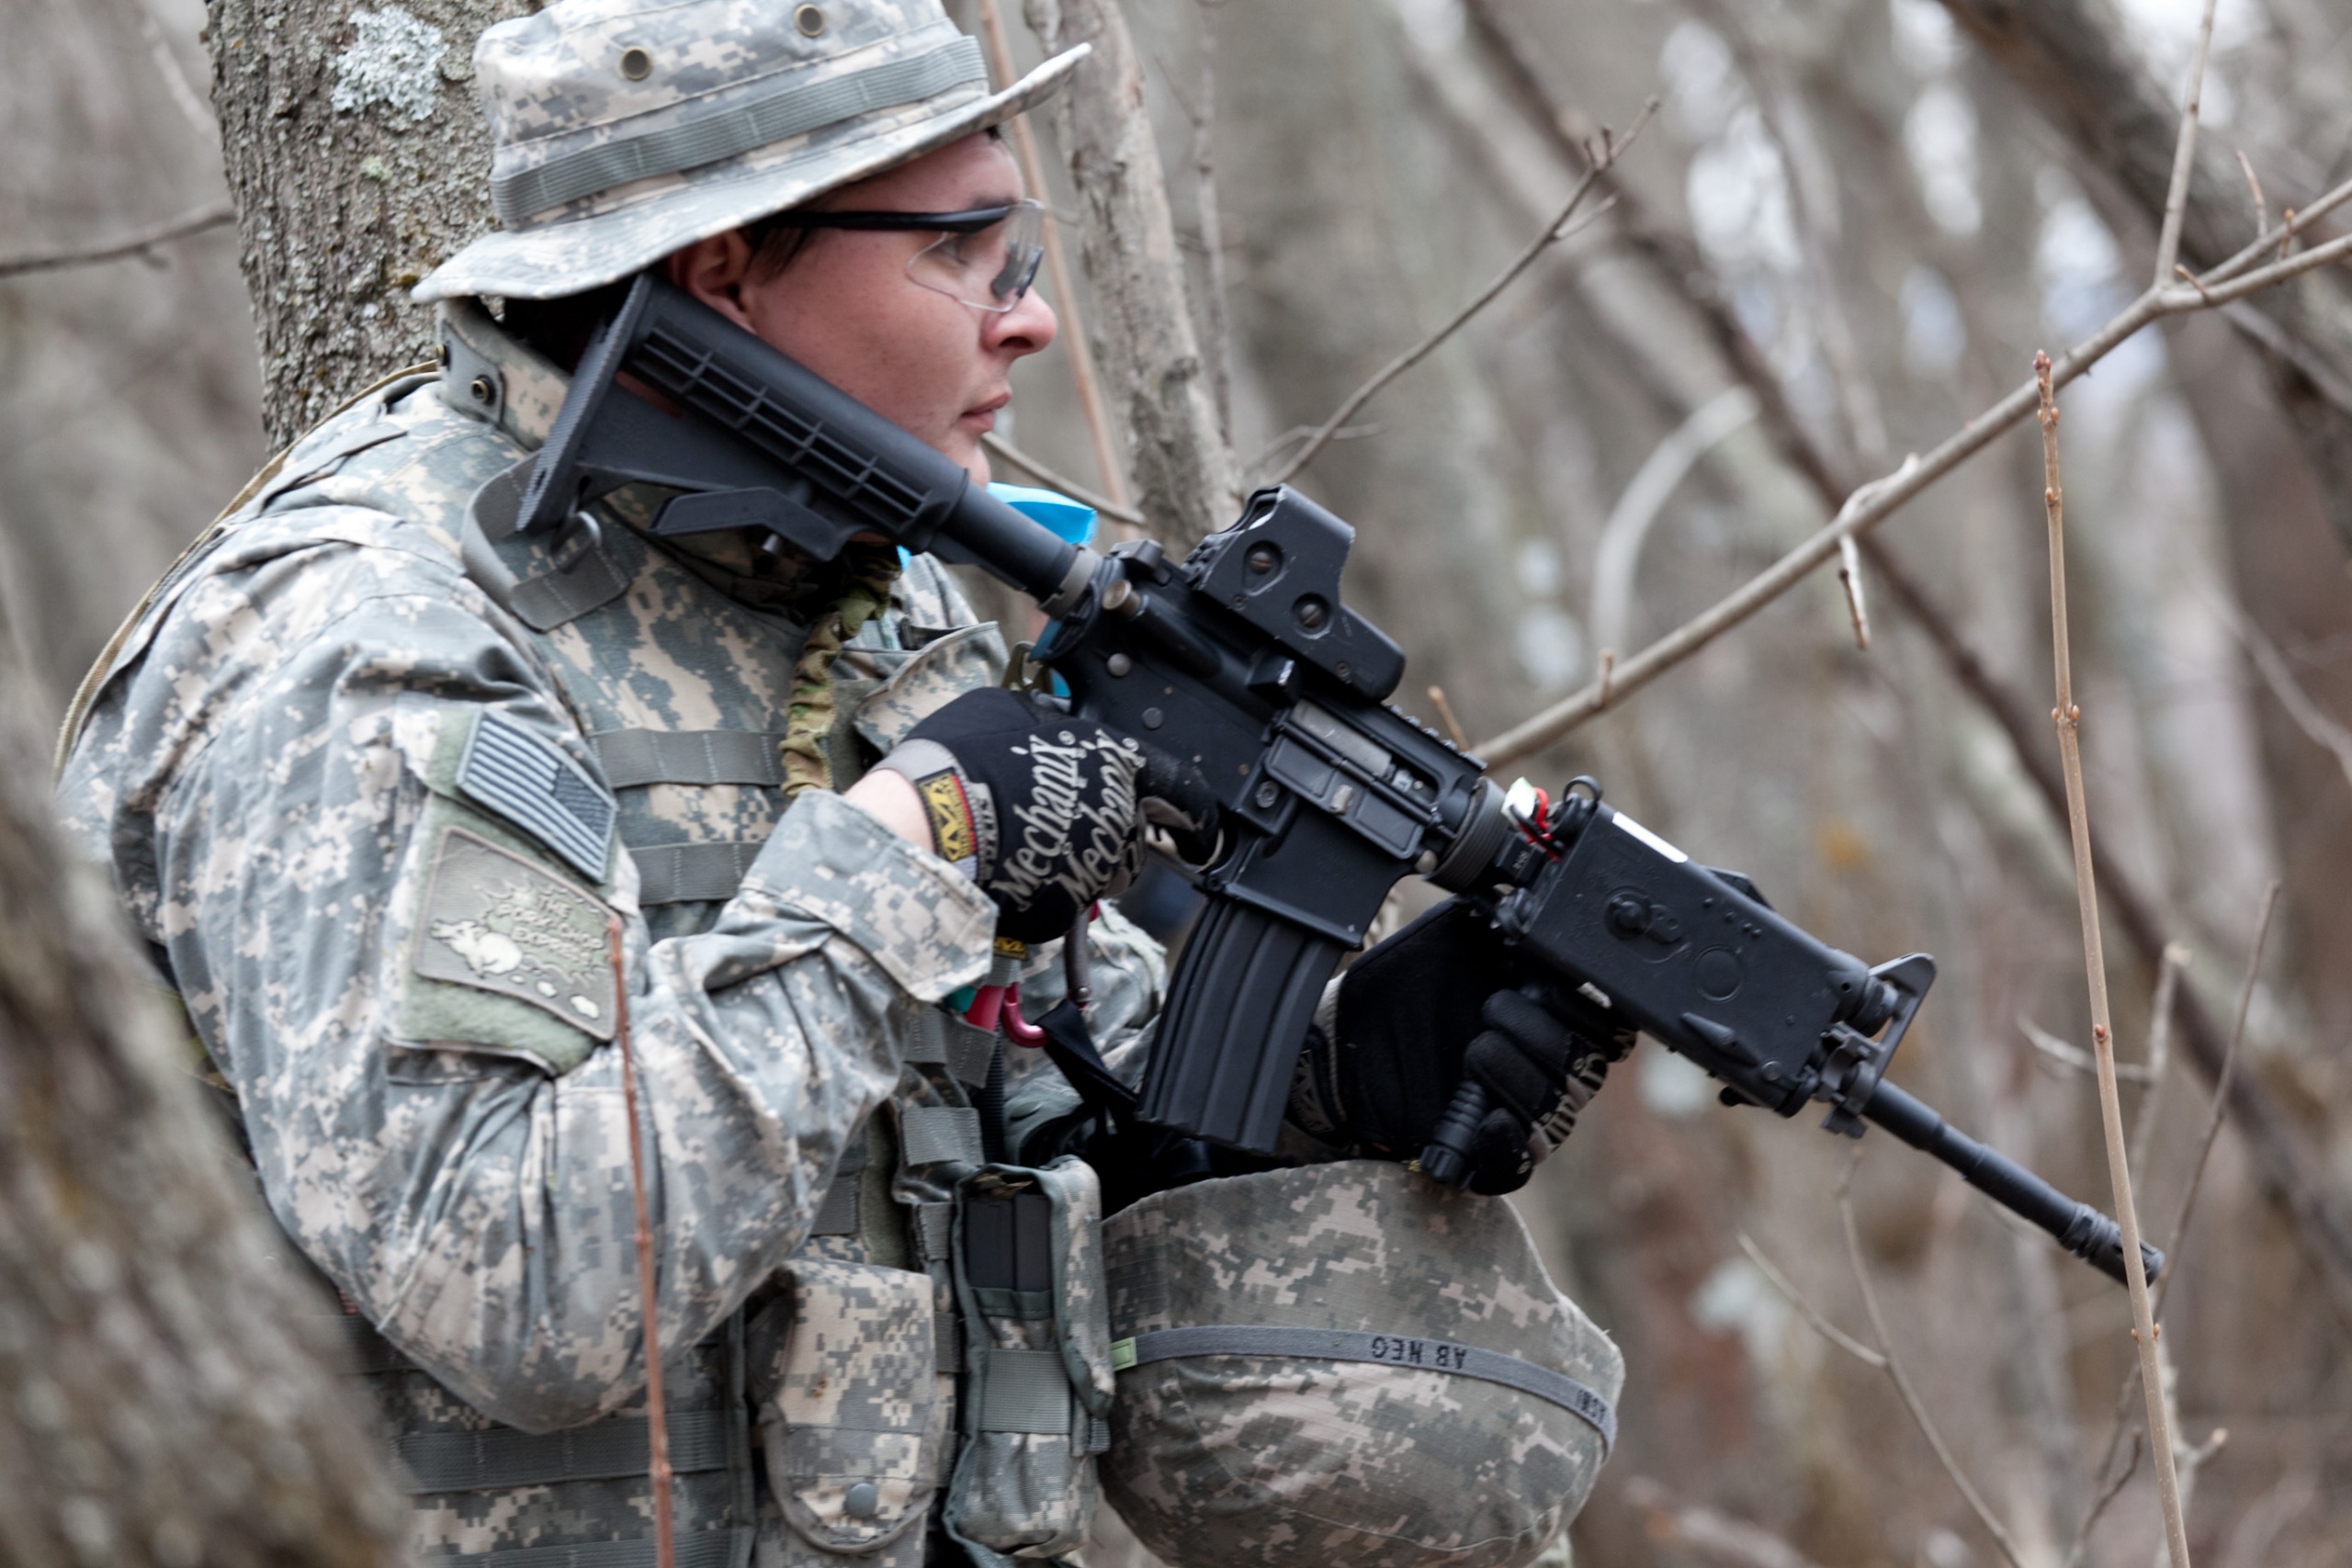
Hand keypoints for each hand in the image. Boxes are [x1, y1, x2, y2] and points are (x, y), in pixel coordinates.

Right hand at [874, 688, 1201, 943]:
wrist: (925, 825)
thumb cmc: (964, 760)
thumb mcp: (1010, 710)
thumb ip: (1053, 724)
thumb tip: (1056, 727)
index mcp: (1116, 763)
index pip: (1182, 787)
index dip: (1196, 809)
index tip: (1200, 826)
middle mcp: (1117, 819)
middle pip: (1134, 831)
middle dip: (1108, 827)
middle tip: (1058, 816)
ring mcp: (1093, 870)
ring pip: (1104, 870)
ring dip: (1081, 858)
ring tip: (1025, 839)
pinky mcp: (1064, 910)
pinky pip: (1067, 898)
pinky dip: (1046, 886)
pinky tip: (1010, 866)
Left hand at [1306, 898, 1631, 1193]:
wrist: (1342, 1039)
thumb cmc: (1399, 987)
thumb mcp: (1449, 940)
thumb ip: (1496, 919)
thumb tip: (1532, 886)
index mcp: (1549, 1016)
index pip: (1610, 1025)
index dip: (1592, 1008)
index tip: (1554, 986)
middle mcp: (1543, 1067)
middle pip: (1587, 1070)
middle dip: (1546, 1037)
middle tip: (1494, 1010)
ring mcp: (1517, 1112)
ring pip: (1558, 1113)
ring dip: (1521, 1078)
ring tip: (1475, 1049)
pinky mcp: (1484, 1152)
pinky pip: (1519, 1164)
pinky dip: (1508, 1144)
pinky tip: (1488, 1119)